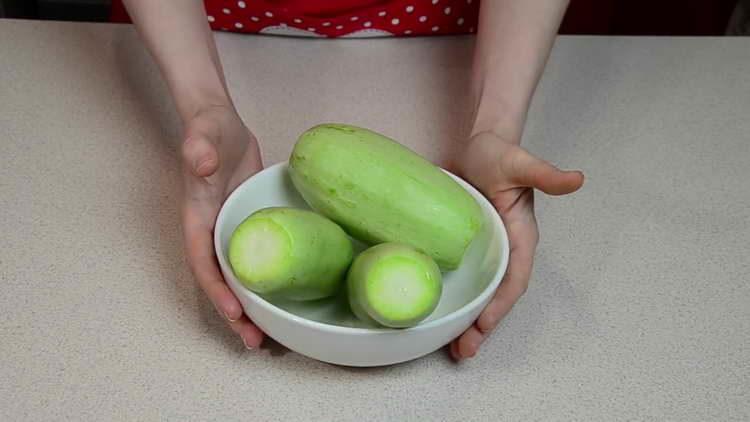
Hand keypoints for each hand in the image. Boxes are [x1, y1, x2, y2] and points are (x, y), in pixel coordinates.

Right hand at [180, 104, 264, 349]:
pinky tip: (285, 298)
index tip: (235, 314)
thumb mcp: (203, 138)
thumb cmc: (208, 131)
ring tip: (269, 336)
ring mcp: (233, 233)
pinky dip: (268, 282)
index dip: (217, 292)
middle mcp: (213, 233)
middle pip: (221, 282)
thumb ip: (198, 149)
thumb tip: (201, 163)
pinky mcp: (253, 227)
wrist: (221, 123)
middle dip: (235, 315)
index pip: (204, 264)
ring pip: (241, 277)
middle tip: (254, 342)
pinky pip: (259, 260)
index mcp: (198, 221)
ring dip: (251, 307)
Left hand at [449, 131, 583, 359]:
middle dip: (484, 326)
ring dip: (470, 322)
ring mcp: (487, 252)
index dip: (501, 304)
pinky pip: (465, 280)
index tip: (485, 325)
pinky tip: (440, 315)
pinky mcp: (467, 249)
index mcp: (522, 237)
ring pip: (481, 294)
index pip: (514, 278)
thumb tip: (576, 179)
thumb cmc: (501, 152)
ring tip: (454, 350)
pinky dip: (457, 301)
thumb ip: (544, 174)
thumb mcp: (519, 163)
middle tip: (464, 352)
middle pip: (498, 296)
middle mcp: (507, 250)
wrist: (479, 144)